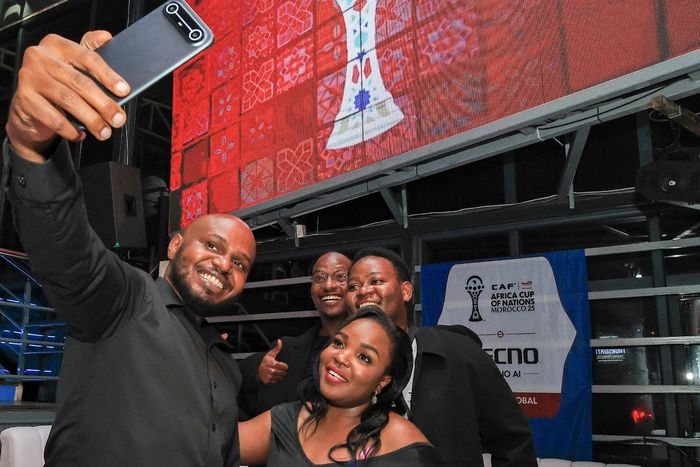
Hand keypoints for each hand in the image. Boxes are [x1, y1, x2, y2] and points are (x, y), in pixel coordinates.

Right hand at [5, 31, 130, 162]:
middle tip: (118, 119)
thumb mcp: (74, 64)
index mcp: (57, 45)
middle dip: (104, 104)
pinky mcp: (24, 98)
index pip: (87, 57)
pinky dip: (70, 130)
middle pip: (80, 82)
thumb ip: (90, 51)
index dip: (108, 76)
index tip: (124, 90)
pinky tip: (80, 134)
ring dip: (91, 119)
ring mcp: (30, 77)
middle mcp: (40, 57)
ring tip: (104, 131)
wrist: (28, 105)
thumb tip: (106, 37)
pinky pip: (53, 118)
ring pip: (68, 100)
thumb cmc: (58, 82)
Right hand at [257, 339, 287, 384]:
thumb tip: (279, 341)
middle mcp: (271, 370)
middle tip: (280, 369)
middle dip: (283, 371)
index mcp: (272, 363)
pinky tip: (274, 376)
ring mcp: (269, 376)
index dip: (285, 366)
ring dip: (280, 376)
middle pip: (283, 373)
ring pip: (280, 378)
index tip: (284, 366)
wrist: (256, 369)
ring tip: (277, 373)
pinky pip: (276, 382)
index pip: (284, 366)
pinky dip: (276, 380)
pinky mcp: (268, 381)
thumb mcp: (270, 354)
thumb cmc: (265, 361)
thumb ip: (277, 348)